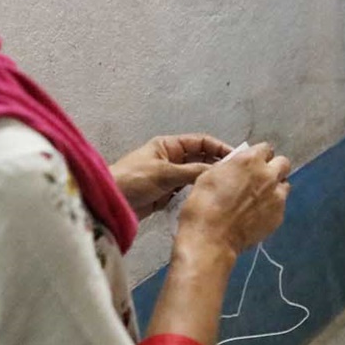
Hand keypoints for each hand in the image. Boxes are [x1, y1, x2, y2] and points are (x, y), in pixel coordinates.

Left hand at [110, 134, 234, 217]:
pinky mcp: (165, 195)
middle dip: (215, 165)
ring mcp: (168, 177)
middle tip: (234, 176)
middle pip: (199, 158)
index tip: (235, 157)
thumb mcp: (165, 173)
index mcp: (169, 146)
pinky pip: (186, 192)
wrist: (108, 203)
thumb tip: (217, 171)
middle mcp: (171, 159)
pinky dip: (195, 195)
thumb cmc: (133, 180)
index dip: (218, 147)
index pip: (200, 142)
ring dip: (206, 181)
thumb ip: (192, 171)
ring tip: (225, 189)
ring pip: (194, 177)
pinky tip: (207, 200)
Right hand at [177, 142, 291, 253]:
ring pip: (285, 185)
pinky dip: (272, 207)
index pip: (266, 148)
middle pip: (283, 163)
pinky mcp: (279, 216)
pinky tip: (257, 215)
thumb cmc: (203, 205)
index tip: (253, 163)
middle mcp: (268, 175)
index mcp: (251, 161)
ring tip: (260, 198)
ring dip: (275, 188)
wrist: (211, 238)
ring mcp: (277, 196)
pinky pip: (280, 206)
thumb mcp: (209, 175)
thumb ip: (230, 166)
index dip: (259, 155)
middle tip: (260, 178)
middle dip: (274, 168)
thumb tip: (238, 166)